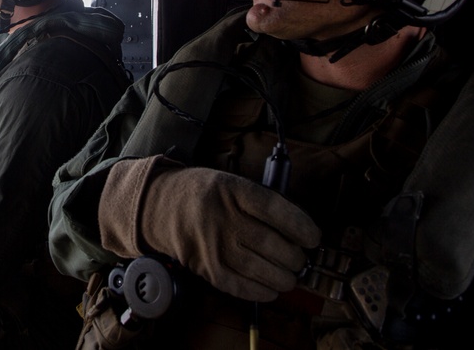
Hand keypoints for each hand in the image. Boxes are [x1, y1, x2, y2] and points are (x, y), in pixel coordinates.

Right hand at [98, 155, 319, 301]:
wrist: (159, 206)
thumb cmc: (202, 193)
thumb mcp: (230, 182)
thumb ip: (260, 202)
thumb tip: (298, 230)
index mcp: (230, 189)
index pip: (274, 208)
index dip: (300, 226)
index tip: (313, 237)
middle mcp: (220, 217)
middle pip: (270, 243)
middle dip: (295, 257)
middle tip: (301, 259)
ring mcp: (211, 244)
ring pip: (258, 268)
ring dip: (282, 277)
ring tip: (290, 276)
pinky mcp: (204, 267)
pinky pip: (238, 285)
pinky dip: (260, 291)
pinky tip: (271, 289)